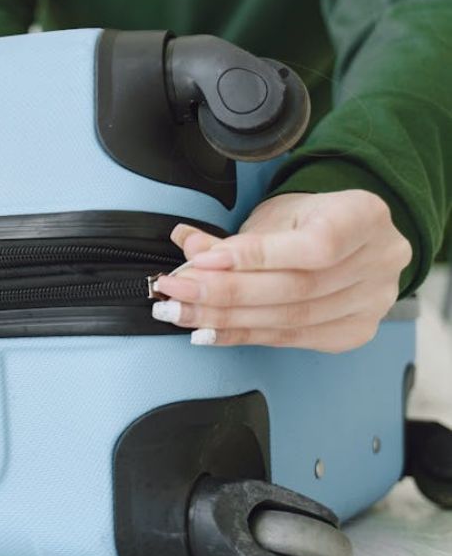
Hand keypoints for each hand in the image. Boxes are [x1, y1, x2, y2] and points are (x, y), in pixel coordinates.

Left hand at [150, 190, 410, 352]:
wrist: (346, 238)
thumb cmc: (310, 220)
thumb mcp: (274, 215)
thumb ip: (234, 237)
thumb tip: (190, 249)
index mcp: (365, 217)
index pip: (314, 246)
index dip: (256, 257)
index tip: (202, 262)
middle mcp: (379, 262)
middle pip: (296, 288)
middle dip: (224, 293)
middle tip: (175, 291)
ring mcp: (371, 302)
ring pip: (289, 320)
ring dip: (225, 319)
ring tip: (180, 312)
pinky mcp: (353, 332)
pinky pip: (290, 339)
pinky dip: (242, 335)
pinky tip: (208, 332)